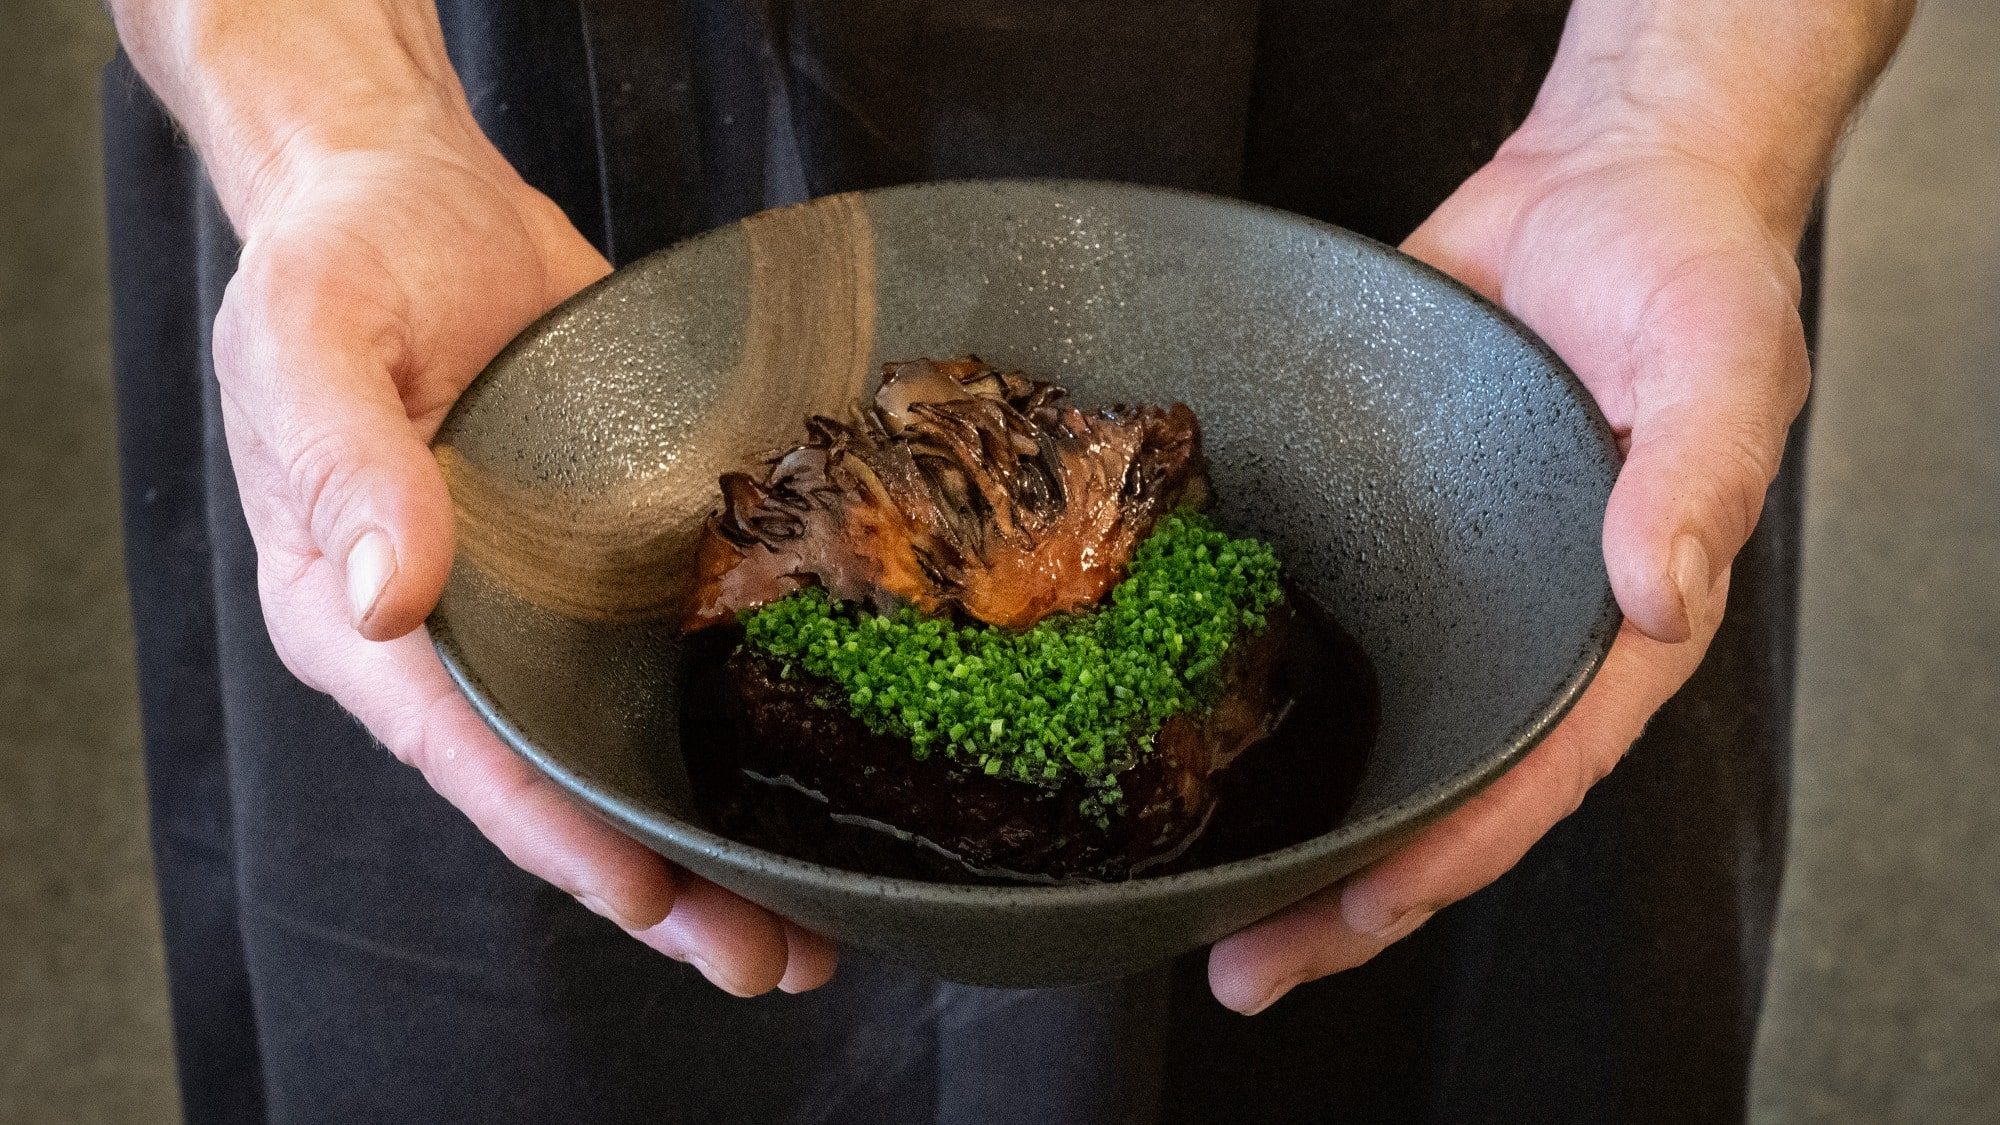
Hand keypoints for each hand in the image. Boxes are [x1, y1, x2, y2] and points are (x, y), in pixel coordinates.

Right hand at [210, 120, 836, 995]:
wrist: (416, 196)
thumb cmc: (342, 263)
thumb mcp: (311, 339)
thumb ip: (341, 460)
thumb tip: (393, 599)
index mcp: (362, 617)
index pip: (465, 750)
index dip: (558, 828)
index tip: (648, 895)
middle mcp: (463, 638)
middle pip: (563, 785)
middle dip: (665, 883)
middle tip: (772, 957)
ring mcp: (545, 608)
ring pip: (632, 746)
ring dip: (718, 835)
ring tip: (821, 920)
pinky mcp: (612, 564)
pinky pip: (674, 660)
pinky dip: (739, 725)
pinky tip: (818, 772)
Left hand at [1208, 133, 1810, 1012]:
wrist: (1603, 182)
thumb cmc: (1685, 275)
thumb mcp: (1718, 364)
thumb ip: (1696, 480)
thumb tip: (1659, 591)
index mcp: (1609, 625)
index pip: (1528, 775)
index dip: (1445, 856)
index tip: (1357, 916)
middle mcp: (1512, 624)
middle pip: (1429, 788)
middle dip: (1341, 891)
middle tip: (1240, 962)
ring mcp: (1437, 583)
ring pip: (1361, 727)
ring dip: (1286, 811)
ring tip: (1192, 890)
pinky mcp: (1372, 526)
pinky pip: (1316, 620)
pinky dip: (1256, 680)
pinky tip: (1176, 720)